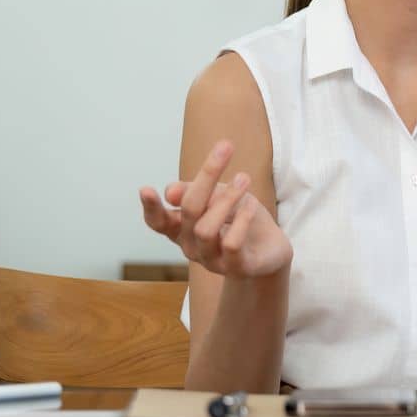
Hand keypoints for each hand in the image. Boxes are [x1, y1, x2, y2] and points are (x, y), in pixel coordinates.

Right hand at [138, 141, 292, 279]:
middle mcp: (191, 246)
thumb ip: (196, 192)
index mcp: (182, 228)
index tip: (145, 189)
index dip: (150, 208)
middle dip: (207, 176)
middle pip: (190, 210)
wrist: (271, 251)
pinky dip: (241, 220)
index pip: (158, 221)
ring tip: (244, 178)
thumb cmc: (239, 219)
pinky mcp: (236, 269)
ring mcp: (212, 260)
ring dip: (227, 198)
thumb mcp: (219, 197)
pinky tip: (252, 205)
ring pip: (206, 229)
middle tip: (225, 148)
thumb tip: (170, 192)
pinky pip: (231, 244)